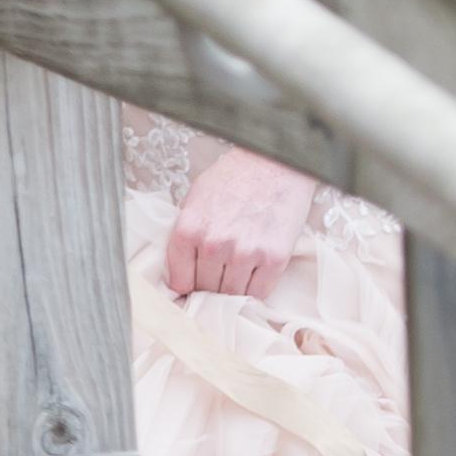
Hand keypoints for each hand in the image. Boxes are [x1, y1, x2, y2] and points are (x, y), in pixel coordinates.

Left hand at [165, 147, 318, 300]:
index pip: (179, 281)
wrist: (276, 161)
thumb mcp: (197, 196)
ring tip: (239, 271)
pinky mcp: (274, 258)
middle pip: (206, 289)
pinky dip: (256, 289)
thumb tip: (180, 269)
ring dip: (234, 288)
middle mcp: (214, 244)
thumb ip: (187, 232)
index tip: (195, 283)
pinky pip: (259, 293)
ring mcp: (245, 253)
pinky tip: (256, 273)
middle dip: (211, 285)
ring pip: (232, 295)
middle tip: (220, 274)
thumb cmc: (236, 176)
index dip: (187, 284)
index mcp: (189, 229)